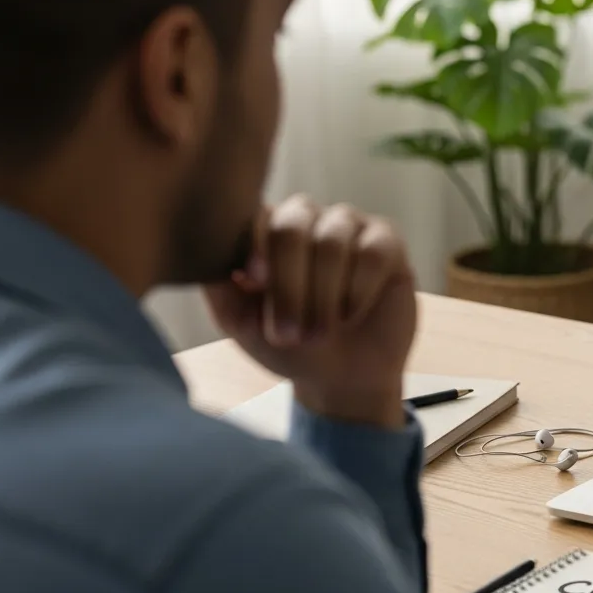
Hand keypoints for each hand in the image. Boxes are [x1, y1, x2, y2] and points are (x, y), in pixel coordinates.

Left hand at [203, 196, 417, 427]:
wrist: (341, 378)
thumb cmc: (287, 345)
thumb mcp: (240, 321)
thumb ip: (219, 283)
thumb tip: (205, 249)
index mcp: (264, 230)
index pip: (253, 214)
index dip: (254, 245)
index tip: (255, 284)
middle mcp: (305, 219)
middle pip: (292, 225)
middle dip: (290, 285)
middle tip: (289, 334)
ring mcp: (347, 226)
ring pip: (333, 239)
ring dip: (323, 294)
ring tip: (321, 332)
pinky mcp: (386, 242)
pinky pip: (374, 250)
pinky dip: (359, 288)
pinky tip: (351, 313)